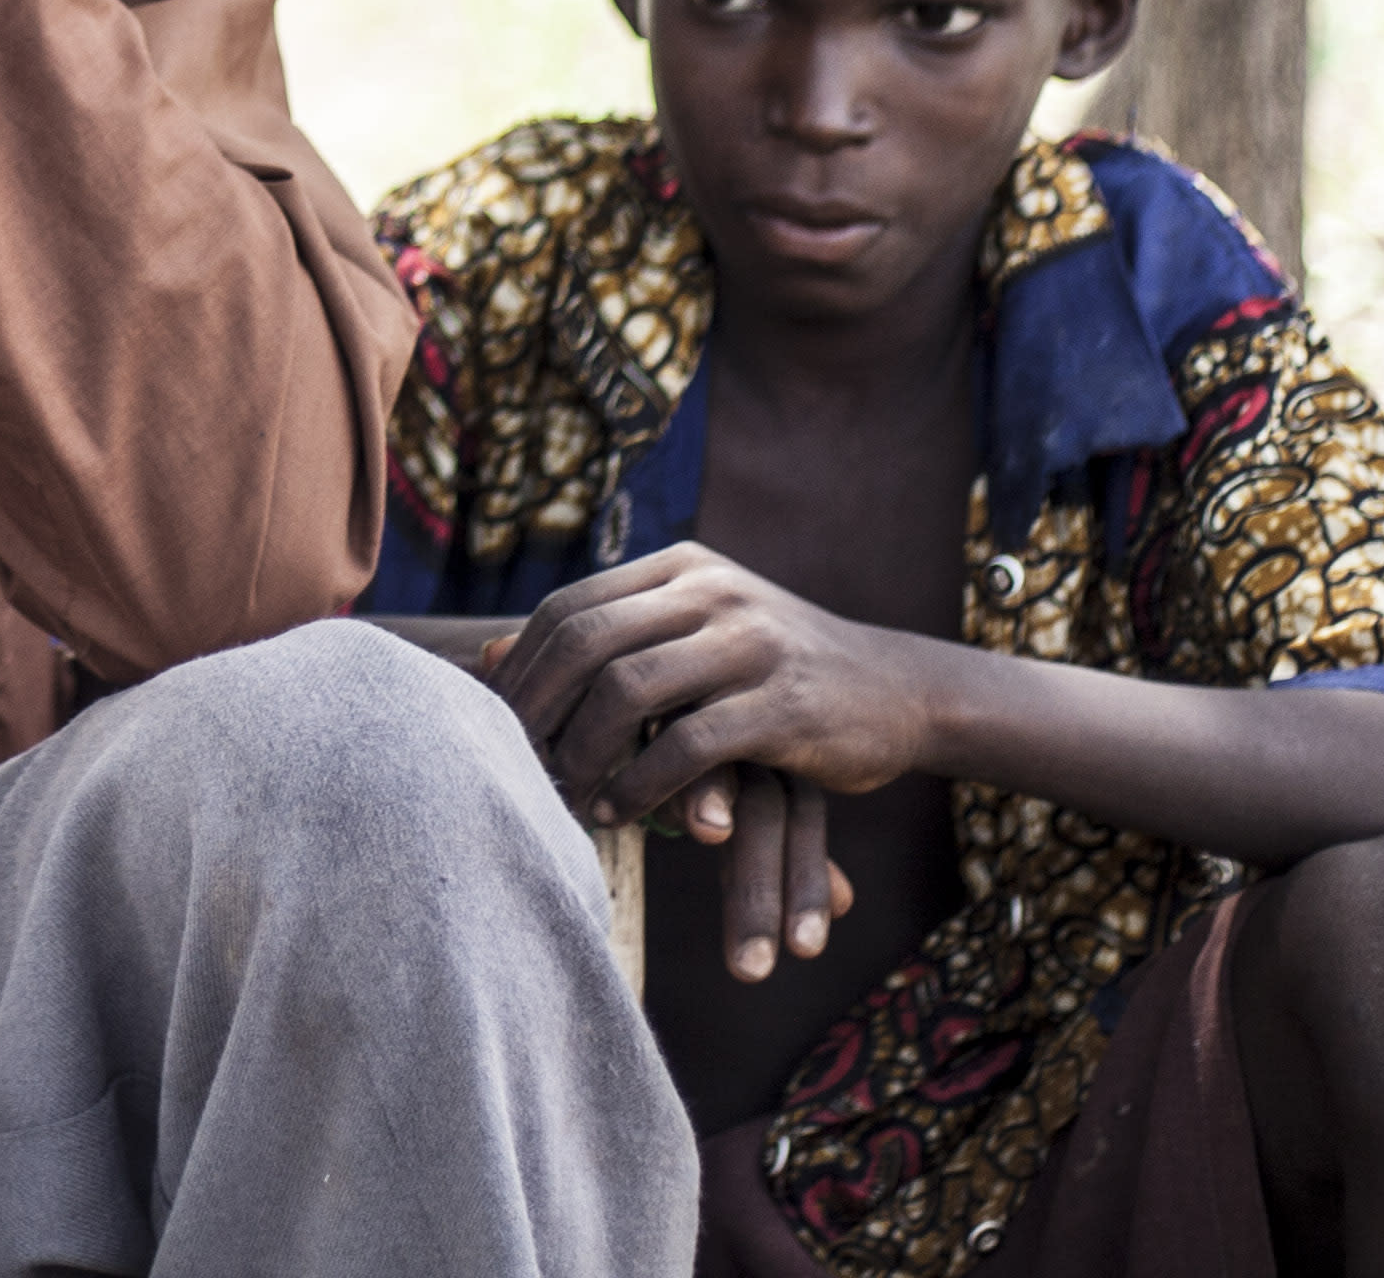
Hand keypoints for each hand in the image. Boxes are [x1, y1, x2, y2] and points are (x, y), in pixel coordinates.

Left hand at [429, 608, 863, 986]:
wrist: (896, 690)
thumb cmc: (773, 669)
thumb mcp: (690, 634)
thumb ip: (605, 639)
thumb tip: (487, 655)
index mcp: (680, 568)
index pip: (570, 609)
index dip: (522, 671)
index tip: (491, 727)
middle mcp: (711, 592)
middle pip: (585, 642)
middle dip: (536, 711)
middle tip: (511, 767)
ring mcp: (749, 644)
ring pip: (627, 691)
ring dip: (581, 753)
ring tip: (560, 797)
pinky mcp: (781, 706)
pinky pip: (685, 746)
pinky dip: (639, 785)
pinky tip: (618, 814)